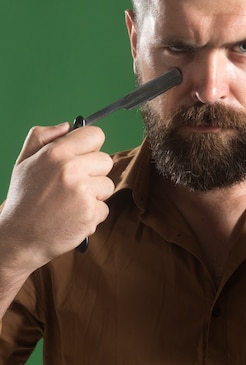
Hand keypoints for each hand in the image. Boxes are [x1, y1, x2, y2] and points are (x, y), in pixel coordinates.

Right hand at [0, 123, 113, 274]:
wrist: (19, 239)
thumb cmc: (24, 199)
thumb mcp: (24, 162)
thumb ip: (43, 137)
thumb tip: (68, 125)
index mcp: (55, 153)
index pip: (95, 134)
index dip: (91, 146)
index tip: (84, 156)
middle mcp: (71, 169)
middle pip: (106, 160)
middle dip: (94, 172)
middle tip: (73, 185)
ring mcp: (83, 192)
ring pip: (107, 185)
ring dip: (94, 195)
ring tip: (70, 202)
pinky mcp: (91, 213)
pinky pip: (104, 208)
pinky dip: (92, 215)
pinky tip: (72, 217)